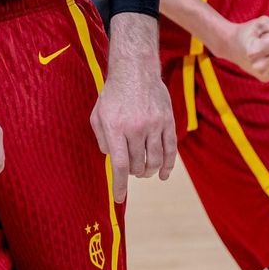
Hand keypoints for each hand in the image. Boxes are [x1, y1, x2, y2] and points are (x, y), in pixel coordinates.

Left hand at [90, 68, 174, 203]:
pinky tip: (164, 174)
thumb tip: (111, 158)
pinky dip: (168, 166)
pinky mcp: (168, 121)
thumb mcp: (98, 115)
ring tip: (144, 171)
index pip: (119, 164)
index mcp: (115, 127)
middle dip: (133, 173)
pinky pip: (170, 150)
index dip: (120, 184)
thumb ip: (102, 139)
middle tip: (131, 170)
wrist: (136, 71)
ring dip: (149, 171)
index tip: (120, 198)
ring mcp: (154, 124)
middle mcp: (136, 127)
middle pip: (137, 164)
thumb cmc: (113, 95)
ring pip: (155, 160)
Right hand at [210, 15, 268, 81]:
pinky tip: (262, 57)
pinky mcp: (265, 78)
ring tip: (261, 49)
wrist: (231, 46)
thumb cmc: (248, 32)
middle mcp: (257, 67)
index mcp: (253, 52)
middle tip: (261, 42)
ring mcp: (261, 74)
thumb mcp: (262, 22)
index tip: (259, 36)